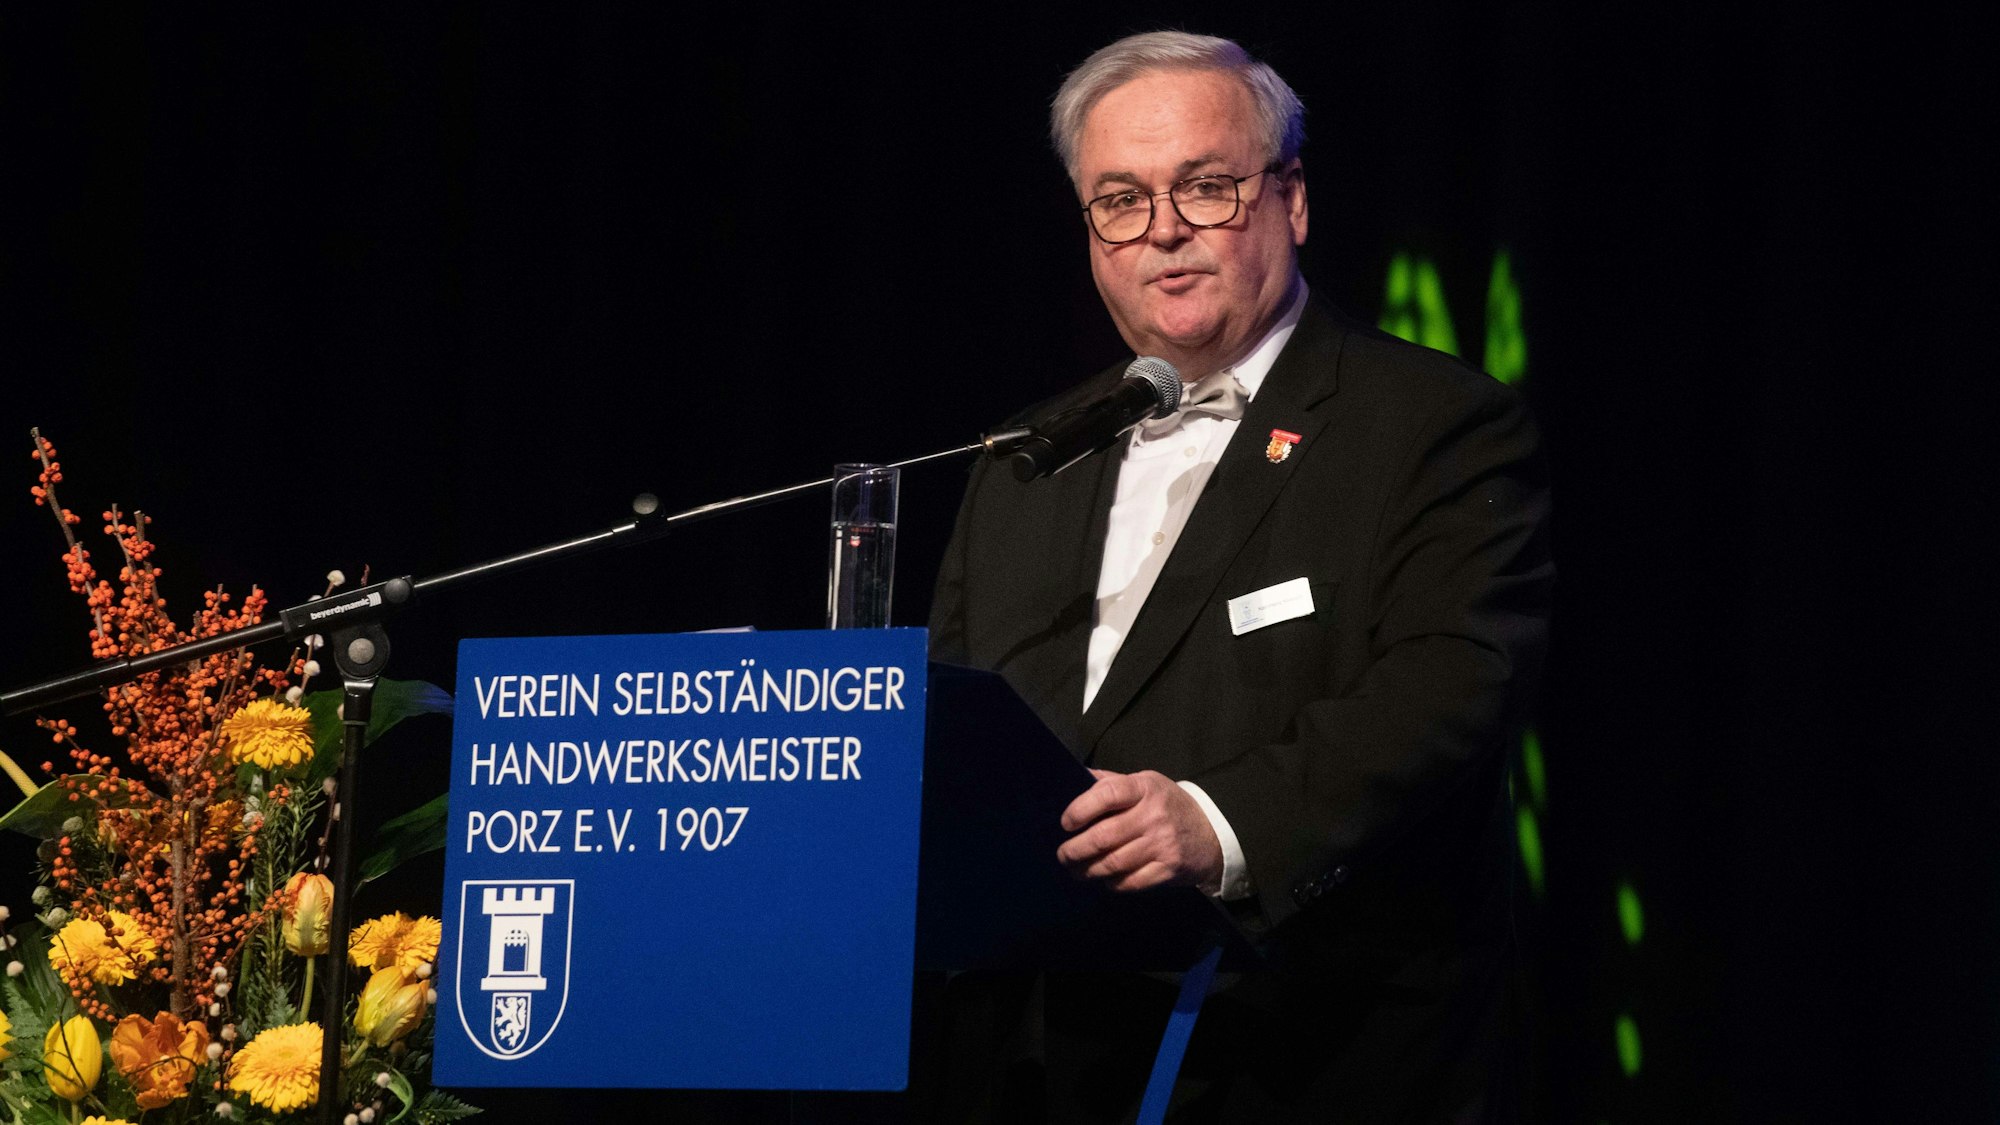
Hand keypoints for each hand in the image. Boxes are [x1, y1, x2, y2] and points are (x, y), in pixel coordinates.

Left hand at [1056, 769, 1223, 891]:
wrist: (1210, 834)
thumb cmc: (1167, 806)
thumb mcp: (1146, 784)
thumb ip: (1112, 783)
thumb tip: (1074, 777)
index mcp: (1145, 788)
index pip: (1108, 794)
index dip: (1080, 809)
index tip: (1066, 823)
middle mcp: (1154, 815)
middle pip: (1104, 836)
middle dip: (1075, 849)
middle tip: (1063, 855)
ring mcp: (1162, 844)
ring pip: (1113, 863)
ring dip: (1088, 870)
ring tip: (1076, 870)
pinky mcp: (1168, 869)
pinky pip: (1130, 882)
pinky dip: (1112, 883)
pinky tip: (1104, 879)